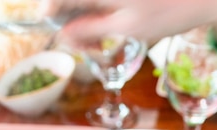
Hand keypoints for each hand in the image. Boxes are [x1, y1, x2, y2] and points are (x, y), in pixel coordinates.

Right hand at [48, 0, 216, 45]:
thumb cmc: (169, 12)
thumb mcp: (127, 27)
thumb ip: (91, 28)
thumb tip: (62, 34)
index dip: (51, 8)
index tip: (46, 21)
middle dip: (70, 16)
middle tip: (83, 39)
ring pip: (89, 1)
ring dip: (86, 14)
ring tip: (99, 34)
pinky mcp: (118, 0)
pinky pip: (101, 2)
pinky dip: (100, 9)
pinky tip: (109, 19)